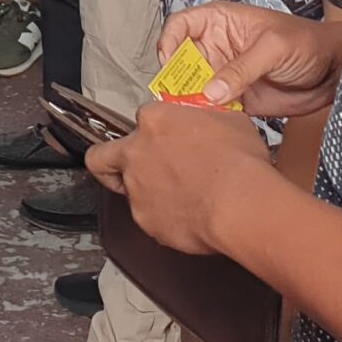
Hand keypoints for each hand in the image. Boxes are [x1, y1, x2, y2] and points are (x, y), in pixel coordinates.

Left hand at [85, 99, 278, 254]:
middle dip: (106, 160)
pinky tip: (187, 216)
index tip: (166, 135)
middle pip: (101, 155)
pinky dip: (164, 218)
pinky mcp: (147, 222)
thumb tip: (209, 123)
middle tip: (122, 166)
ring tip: (178, 197)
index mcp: (154, 122)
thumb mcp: (229, 121)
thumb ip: (205, 119)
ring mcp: (137, 190)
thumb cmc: (239, 163)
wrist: (240, 204)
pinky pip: (150, 219)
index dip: (156, 128)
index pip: (143, 119)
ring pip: (128, 192)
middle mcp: (136, 154)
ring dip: (148, 193)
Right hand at [161, 2, 341, 114]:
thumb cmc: (307, 42)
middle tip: (179, 96)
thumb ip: (241, 68)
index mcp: (221, 22)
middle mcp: (218, 48)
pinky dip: (207, 116)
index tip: (170, 62)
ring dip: (189, 101)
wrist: (333, 72)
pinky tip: (212, 122)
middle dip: (176, 79)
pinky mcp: (236, 99)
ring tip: (194, 113)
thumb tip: (211, 90)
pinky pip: (211, 108)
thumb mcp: (273, 47)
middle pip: (182, 61)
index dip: (170, 42)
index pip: (180, 25)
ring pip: (193, 88)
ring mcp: (225, 75)